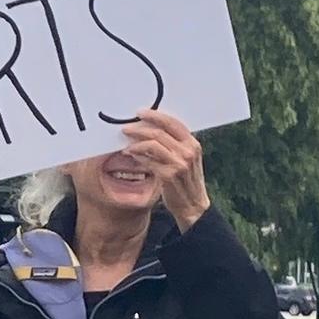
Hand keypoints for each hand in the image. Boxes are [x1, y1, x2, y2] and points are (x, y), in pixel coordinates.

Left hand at [121, 110, 209, 230]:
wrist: (192, 206)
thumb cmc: (185, 181)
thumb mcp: (185, 159)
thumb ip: (174, 145)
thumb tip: (151, 130)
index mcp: (193, 143)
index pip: (173, 122)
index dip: (155, 115)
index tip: (140, 113)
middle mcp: (188, 151)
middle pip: (160, 131)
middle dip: (140, 128)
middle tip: (126, 128)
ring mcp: (179, 163)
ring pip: (152, 144)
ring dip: (135, 142)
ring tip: (125, 144)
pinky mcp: (169, 175)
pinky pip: (148, 161)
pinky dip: (137, 156)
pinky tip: (131, 155)